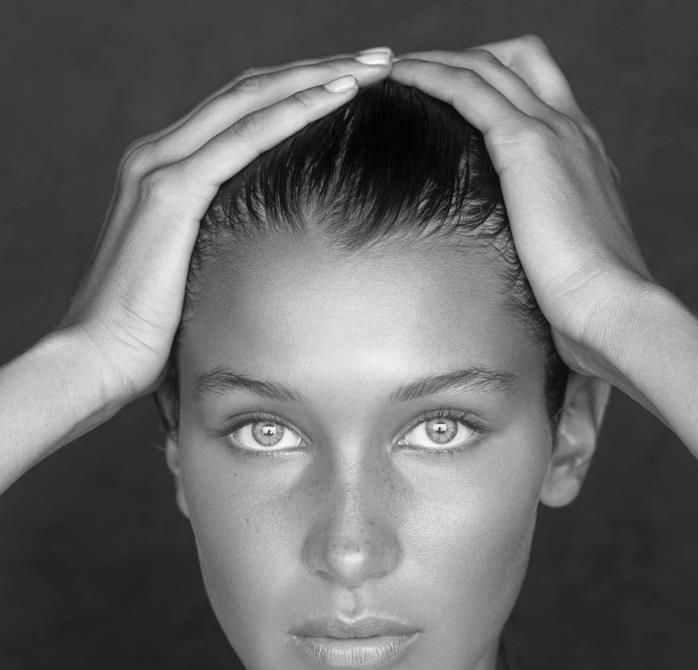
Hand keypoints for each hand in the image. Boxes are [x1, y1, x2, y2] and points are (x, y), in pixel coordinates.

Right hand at [58, 50, 392, 404]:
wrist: (97, 358)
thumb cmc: (148, 333)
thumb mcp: (191, 276)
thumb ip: (220, 250)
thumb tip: (267, 265)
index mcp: (164, 172)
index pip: (239, 111)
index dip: (296, 91)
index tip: (353, 84)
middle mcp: (158, 155)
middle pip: (250, 91)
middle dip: (319, 70)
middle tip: (378, 60)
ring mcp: (161, 168)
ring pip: (252, 101)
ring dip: (318, 78)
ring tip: (374, 66)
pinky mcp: (170, 193)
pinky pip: (243, 138)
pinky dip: (294, 111)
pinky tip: (339, 96)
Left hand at [391, 36, 653, 381]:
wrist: (608, 305)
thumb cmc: (587, 300)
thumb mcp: (567, 256)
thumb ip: (544, 240)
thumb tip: (516, 264)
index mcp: (585, 155)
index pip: (541, 90)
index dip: (497, 82)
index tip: (456, 97)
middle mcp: (573, 130)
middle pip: (517, 60)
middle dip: (467, 60)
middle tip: (421, 77)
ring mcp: (552, 131)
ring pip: (489, 65)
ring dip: (439, 61)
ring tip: (397, 71)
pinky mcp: (526, 144)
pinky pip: (468, 88)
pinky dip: (431, 75)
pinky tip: (402, 79)